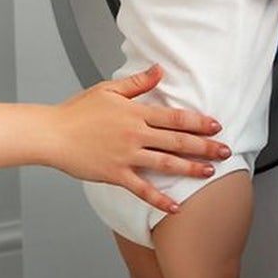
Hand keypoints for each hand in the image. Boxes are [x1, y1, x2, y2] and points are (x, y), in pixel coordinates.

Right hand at [50, 65, 228, 211]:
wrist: (52, 134)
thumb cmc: (77, 111)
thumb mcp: (108, 89)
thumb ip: (138, 83)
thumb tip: (159, 70)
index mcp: (135, 113)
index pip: (175, 117)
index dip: (199, 122)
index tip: (216, 126)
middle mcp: (135, 135)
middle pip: (177, 141)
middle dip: (205, 146)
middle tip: (226, 151)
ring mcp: (126, 156)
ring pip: (165, 164)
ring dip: (190, 169)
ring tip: (209, 172)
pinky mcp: (115, 174)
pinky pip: (142, 189)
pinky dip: (160, 199)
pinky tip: (175, 206)